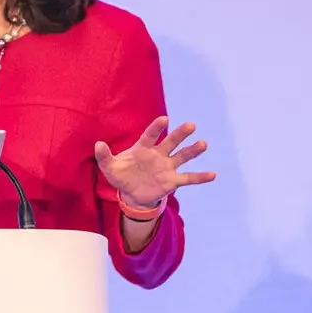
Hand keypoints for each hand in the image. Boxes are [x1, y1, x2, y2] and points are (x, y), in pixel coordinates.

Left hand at [94, 116, 214, 207]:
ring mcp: (167, 167)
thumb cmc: (122, 175)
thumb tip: (98, 144)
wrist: (132, 193)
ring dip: (192, 151)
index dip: (156, 128)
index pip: (150, 136)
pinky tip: (213, 174)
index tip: (164, 119)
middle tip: (191, 126)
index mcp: (143, 148)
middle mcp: (158, 155)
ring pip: (182, 156)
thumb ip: (104, 156)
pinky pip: (188, 178)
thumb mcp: (110, 168)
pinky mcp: (173, 181)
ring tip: (203, 144)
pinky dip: (200, 177)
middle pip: (171, 142)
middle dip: (180, 134)